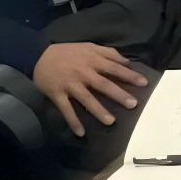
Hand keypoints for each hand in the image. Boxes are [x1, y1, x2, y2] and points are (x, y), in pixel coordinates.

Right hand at [34, 40, 152, 128]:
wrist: (37, 54)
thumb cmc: (68, 52)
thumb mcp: (88, 46)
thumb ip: (108, 53)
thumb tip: (127, 62)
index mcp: (92, 60)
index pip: (114, 68)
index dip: (129, 75)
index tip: (144, 83)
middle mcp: (83, 72)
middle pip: (103, 84)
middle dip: (118, 94)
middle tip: (133, 104)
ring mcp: (70, 84)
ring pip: (86, 98)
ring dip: (98, 110)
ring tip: (110, 121)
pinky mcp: (57, 94)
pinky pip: (66, 109)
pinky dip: (73, 121)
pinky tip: (81, 133)